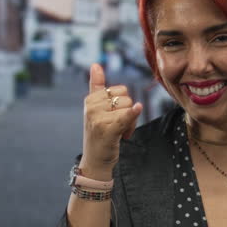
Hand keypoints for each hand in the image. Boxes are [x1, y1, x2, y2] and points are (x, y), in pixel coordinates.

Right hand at [80, 63, 142, 178]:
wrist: (95, 161)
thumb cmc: (99, 134)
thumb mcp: (96, 110)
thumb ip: (96, 87)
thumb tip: (95, 64)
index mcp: (91, 99)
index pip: (120, 90)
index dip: (123, 104)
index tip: (114, 116)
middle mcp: (92, 106)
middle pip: (126, 97)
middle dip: (128, 112)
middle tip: (119, 127)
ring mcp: (98, 117)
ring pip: (129, 107)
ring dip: (130, 123)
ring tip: (119, 133)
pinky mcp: (106, 129)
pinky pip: (126, 115)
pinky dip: (133, 115)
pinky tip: (136, 112)